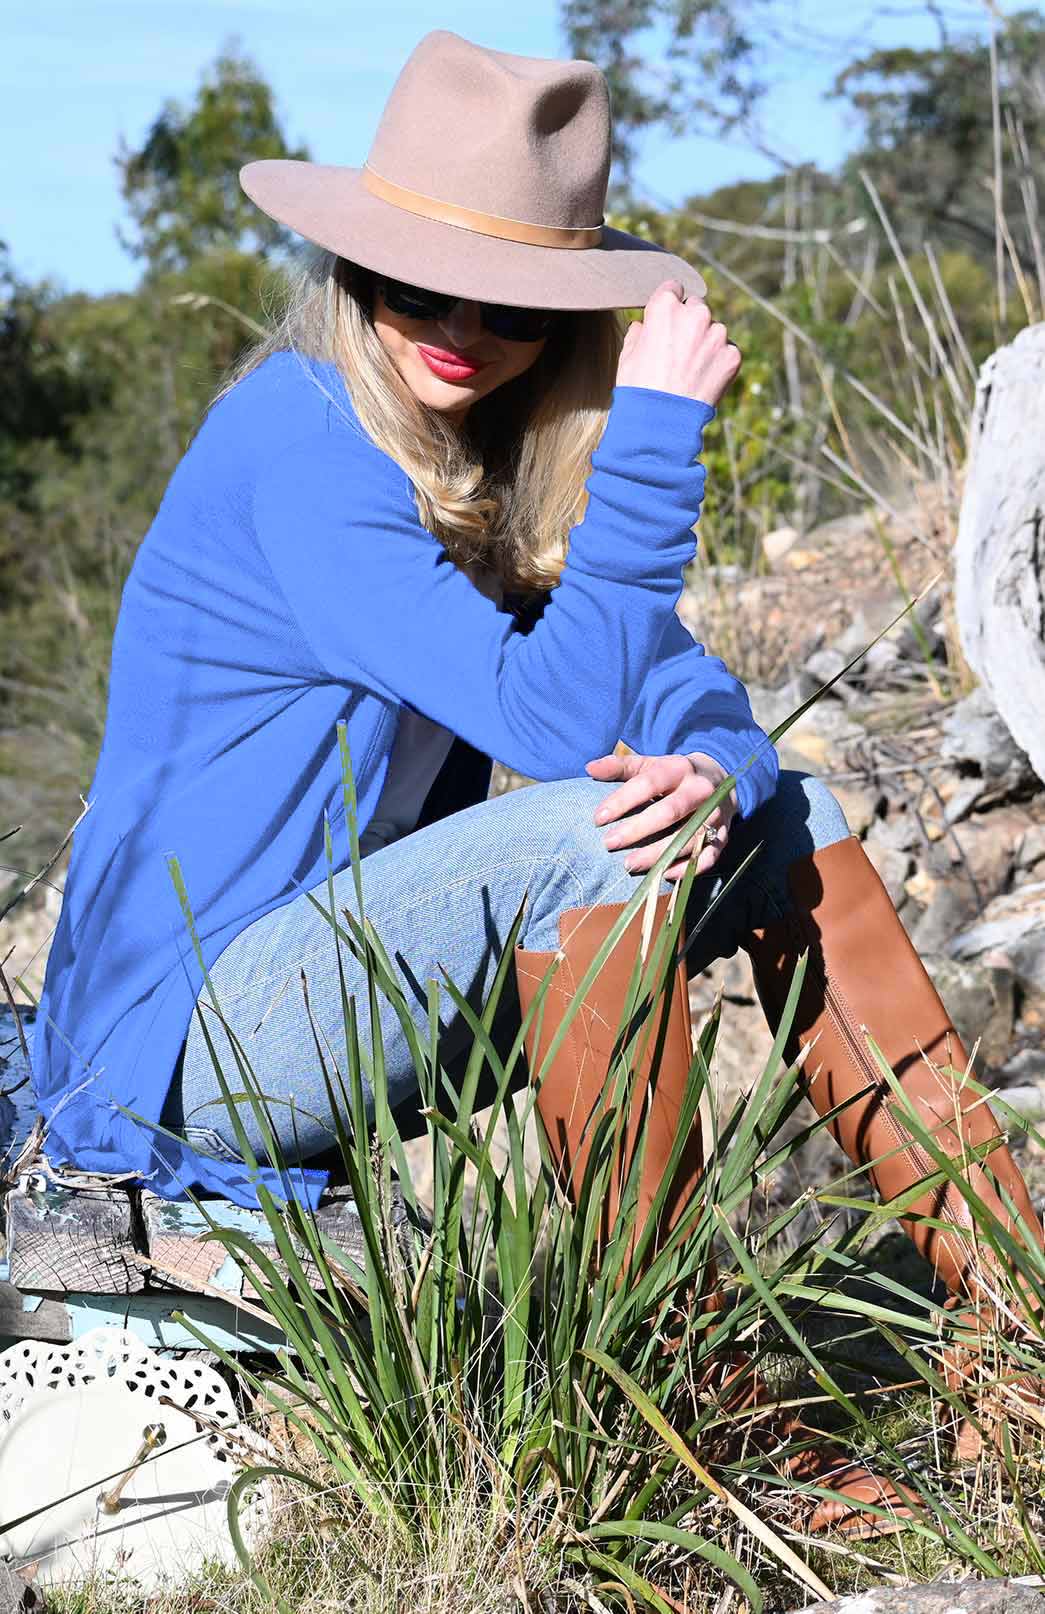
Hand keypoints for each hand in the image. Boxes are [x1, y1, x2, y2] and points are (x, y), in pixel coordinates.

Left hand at [586, 749, 737, 882]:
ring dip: (657, 854)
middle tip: (609, 843)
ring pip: (687, 837)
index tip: (598, 818)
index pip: (648, 783)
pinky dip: (687, 868)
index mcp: (679, 769)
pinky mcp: (724, 836)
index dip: (623, 801)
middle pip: (668, 812)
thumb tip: (590, 768)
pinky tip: (664, 874)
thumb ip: (621, 766)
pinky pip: (708, 856)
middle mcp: (700, 791)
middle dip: (637, 830)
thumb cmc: (675, 775)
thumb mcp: (651, 764)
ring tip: (629, 865)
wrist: (722, 781)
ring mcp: (715, 814)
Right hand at [614, 280, 741, 407]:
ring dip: (706, 344)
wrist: (661, 423)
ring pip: (714, 330)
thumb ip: (639, 333)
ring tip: (690, 371)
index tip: (667, 321)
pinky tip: (703, 380)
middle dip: (689, 324)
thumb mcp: (627, 356)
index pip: (672, 289)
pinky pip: (727, 351)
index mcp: (666, 306)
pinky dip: (718, 362)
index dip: (668, 306)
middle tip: (678, 351)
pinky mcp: (732, 355)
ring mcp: (717, 334)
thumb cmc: (638, 389)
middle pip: (696, 308)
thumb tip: (643, 327)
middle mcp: (695, 313)